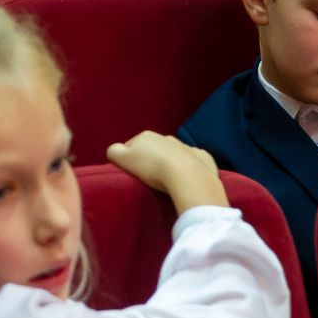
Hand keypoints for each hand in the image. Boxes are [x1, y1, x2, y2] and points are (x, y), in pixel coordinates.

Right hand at [107, 132, 228, 212]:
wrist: (187, 176)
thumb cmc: (151, 168)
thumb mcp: (123, 159)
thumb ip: (113, 152)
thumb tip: (115, 151)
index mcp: (146, 136)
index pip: (130, 146)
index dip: (128, 159)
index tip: (130, 173)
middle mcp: (166, 137)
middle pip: (153, 149)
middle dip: (150, 160)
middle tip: (148, 179)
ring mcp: (186, 146)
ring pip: (173, 154)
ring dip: (170, 163)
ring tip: (168, 181)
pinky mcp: (203, 158)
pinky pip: (193, 161)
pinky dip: (189, 167)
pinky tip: (187, 179)